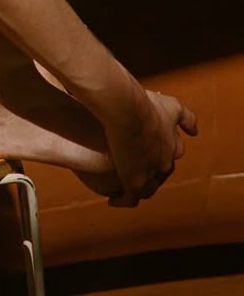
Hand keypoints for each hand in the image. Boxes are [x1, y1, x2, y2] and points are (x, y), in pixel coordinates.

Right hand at [103, 88, 196, 207]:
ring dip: (138, 189)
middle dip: (151, 172)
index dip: (163, 151)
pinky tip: (113, 201)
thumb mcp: (172, 107)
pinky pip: (129, 198)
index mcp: (173, 147)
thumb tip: (195, 132)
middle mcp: (164, 164)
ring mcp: (149, 175)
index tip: (154, 149)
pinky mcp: (133, 182)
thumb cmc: (147, 106)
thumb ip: (187, 118)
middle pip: (159, 173)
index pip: (172, 153)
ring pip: (146, 189)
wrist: (127, 110)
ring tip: (126, 188)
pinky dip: (122, 201)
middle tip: (136, 169)